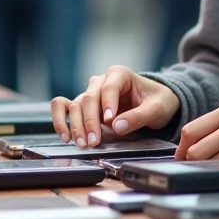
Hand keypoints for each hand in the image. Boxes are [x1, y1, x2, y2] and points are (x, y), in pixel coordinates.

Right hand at [51, 65, 179, 148]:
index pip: (109, 87)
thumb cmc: (158, 101)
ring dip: (76, 125)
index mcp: (119, 74)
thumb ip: (138, 117)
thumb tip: (117, 126)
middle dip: (90, 121)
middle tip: (94, 142)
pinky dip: (61, 119)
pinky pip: (65, 107)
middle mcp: (101, 81)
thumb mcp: (156, 108)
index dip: (108, 104)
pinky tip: (65, 136)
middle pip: (89, 98)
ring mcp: (91, 94)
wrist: (156, 103)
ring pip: (76, 105)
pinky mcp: (86, 107)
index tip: (110, 121)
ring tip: (83, 144)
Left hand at [176, 102, 218, 169]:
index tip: (180, 158)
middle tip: (195, 168)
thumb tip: (190, 145)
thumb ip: (216, 123)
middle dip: (191, 163)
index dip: (180, 149)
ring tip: (214, 171)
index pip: (190, 132)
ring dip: (208, 171)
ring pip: (211, 165)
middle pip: (195, 152)